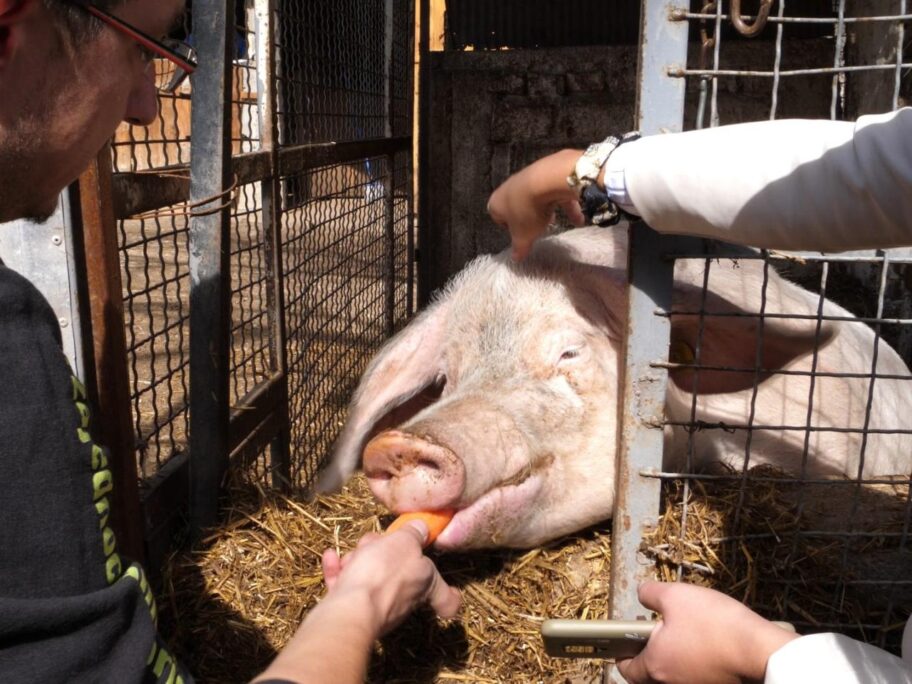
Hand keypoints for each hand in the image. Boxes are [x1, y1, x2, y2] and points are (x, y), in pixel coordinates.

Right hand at [321, 520, 461, 636]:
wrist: (349, 611)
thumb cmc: (382, 574)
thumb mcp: (404, 542)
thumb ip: (413, 533)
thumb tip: (422, 529)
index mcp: (426, 584)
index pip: (448, 599)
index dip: (450, 594)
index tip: (451, 589)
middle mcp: (405, 601)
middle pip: (399, 574)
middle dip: (382, 553)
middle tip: (374, 544)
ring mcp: (378, 610)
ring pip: (370, 578)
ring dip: (357, 560)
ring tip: (351, 555)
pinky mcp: (351, 614)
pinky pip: (346, 587)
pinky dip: (338, 571)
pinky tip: (330, 556)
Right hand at [487, 149, 585, 260]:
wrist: (547, 179)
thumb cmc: (528, 210)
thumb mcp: (523, 236)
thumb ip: (519, 248)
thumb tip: (515, 260)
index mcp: (496, 202)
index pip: (498, 218)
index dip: (510, 229)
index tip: (521, 236)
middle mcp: (509, 188)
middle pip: (518, 207)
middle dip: (528, 218)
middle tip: (537, 229)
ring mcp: (528, 178)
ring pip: (536, 198)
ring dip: (546, 211)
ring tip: (555, 222)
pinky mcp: (546, 172)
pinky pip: (554, 192)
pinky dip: (564, 204)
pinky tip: (578, 219)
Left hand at [616, 582, 797, 683]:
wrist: (759, 650)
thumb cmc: (714, 624)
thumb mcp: (675, 596)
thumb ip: (651, 594)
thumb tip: (642, 593)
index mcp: (654, 667)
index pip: (626, 669)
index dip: (622, 654)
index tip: (626, 642)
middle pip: (648, 678)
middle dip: (647, 659)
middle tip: (654, 637)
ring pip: (672, 678)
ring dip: (671, 663)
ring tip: (682, 638)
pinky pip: (694, 679)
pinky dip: (693, 668)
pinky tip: (704, 648)